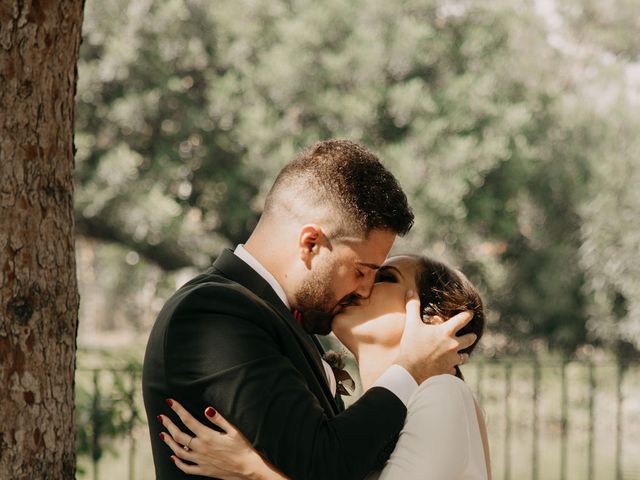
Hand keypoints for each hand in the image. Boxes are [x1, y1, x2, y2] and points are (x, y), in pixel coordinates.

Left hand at [158, 399, 288, 479]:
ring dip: (169, 442)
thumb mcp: (233, 430)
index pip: (188, 420)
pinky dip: (177, 462)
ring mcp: (200, 461)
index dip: (177, 409)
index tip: (169, 401)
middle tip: (161, 417)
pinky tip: (172, 457)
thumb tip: (207, 409)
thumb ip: (218, 419)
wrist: (248, 469)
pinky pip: (186, 468)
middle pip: (179, 435)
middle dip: (168, 425)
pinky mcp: (203, 470)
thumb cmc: (243, 447)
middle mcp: (201, 448)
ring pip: (178, 451)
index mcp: (207, 436)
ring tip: (162, 434)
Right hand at [395, 290, 475, 383]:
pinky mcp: (448, 372)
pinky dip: (451, 367)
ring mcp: (452, 360)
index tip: (470, 313)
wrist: (410, 371)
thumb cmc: (411, 346)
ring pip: (465, 357)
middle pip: (470, 339)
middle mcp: (453, 345)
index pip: (463, 319)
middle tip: (471, 335)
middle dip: (471, 336)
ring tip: (460, 353)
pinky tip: (447, 367)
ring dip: (463, 354)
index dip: (468, 315)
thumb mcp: (411, 324)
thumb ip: (412, 306)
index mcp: (446, 332)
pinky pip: (454, 369)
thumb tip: (410, 291)